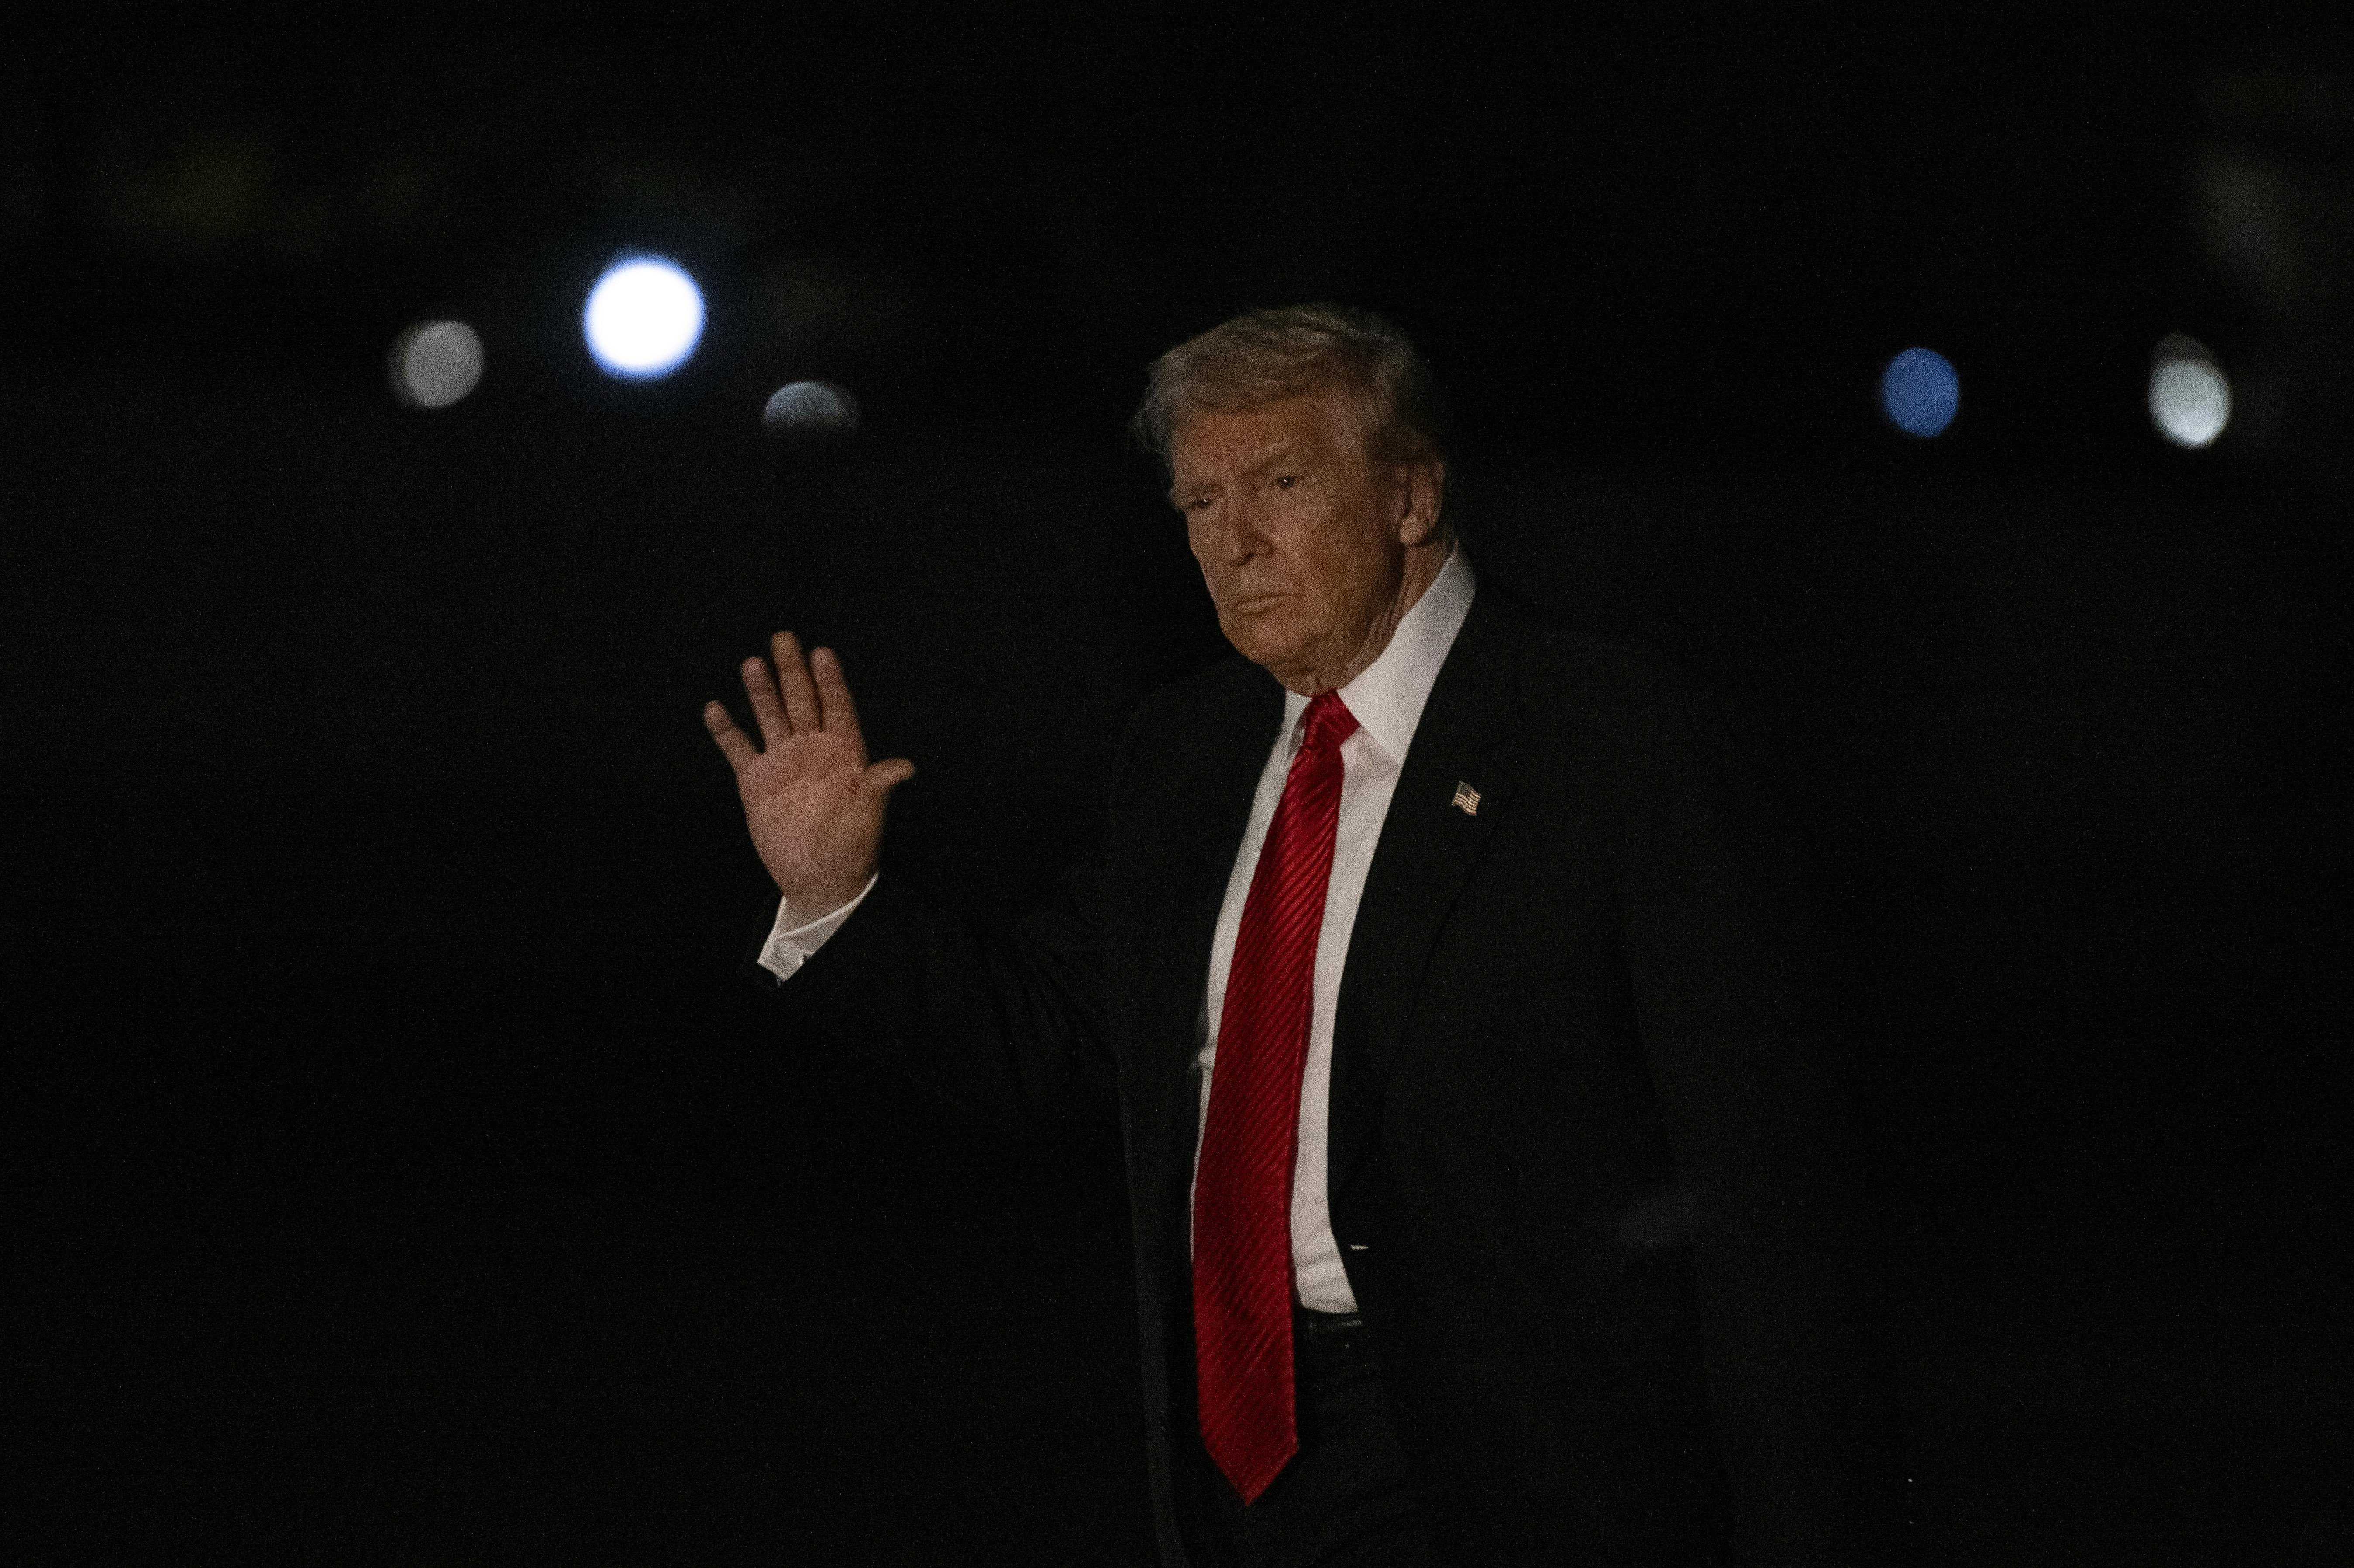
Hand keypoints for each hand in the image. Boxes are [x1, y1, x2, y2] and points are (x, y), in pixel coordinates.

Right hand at [704, 632, 914, 917]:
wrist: (819, 877)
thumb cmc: (852, 845)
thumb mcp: (869, 815)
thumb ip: (879, 786)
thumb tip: (906, 767)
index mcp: (843, 752)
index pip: (837, 707)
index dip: (830, 681)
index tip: (822, 653)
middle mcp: (811, 749)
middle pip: (801, 701)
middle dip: (792, 671)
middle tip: (784, 638)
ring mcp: (782, 762)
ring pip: (770, 717)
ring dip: (761, 692)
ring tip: (753, 664)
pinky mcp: (756, 781)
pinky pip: (739, 749)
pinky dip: (727, 731)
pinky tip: (715, 709)